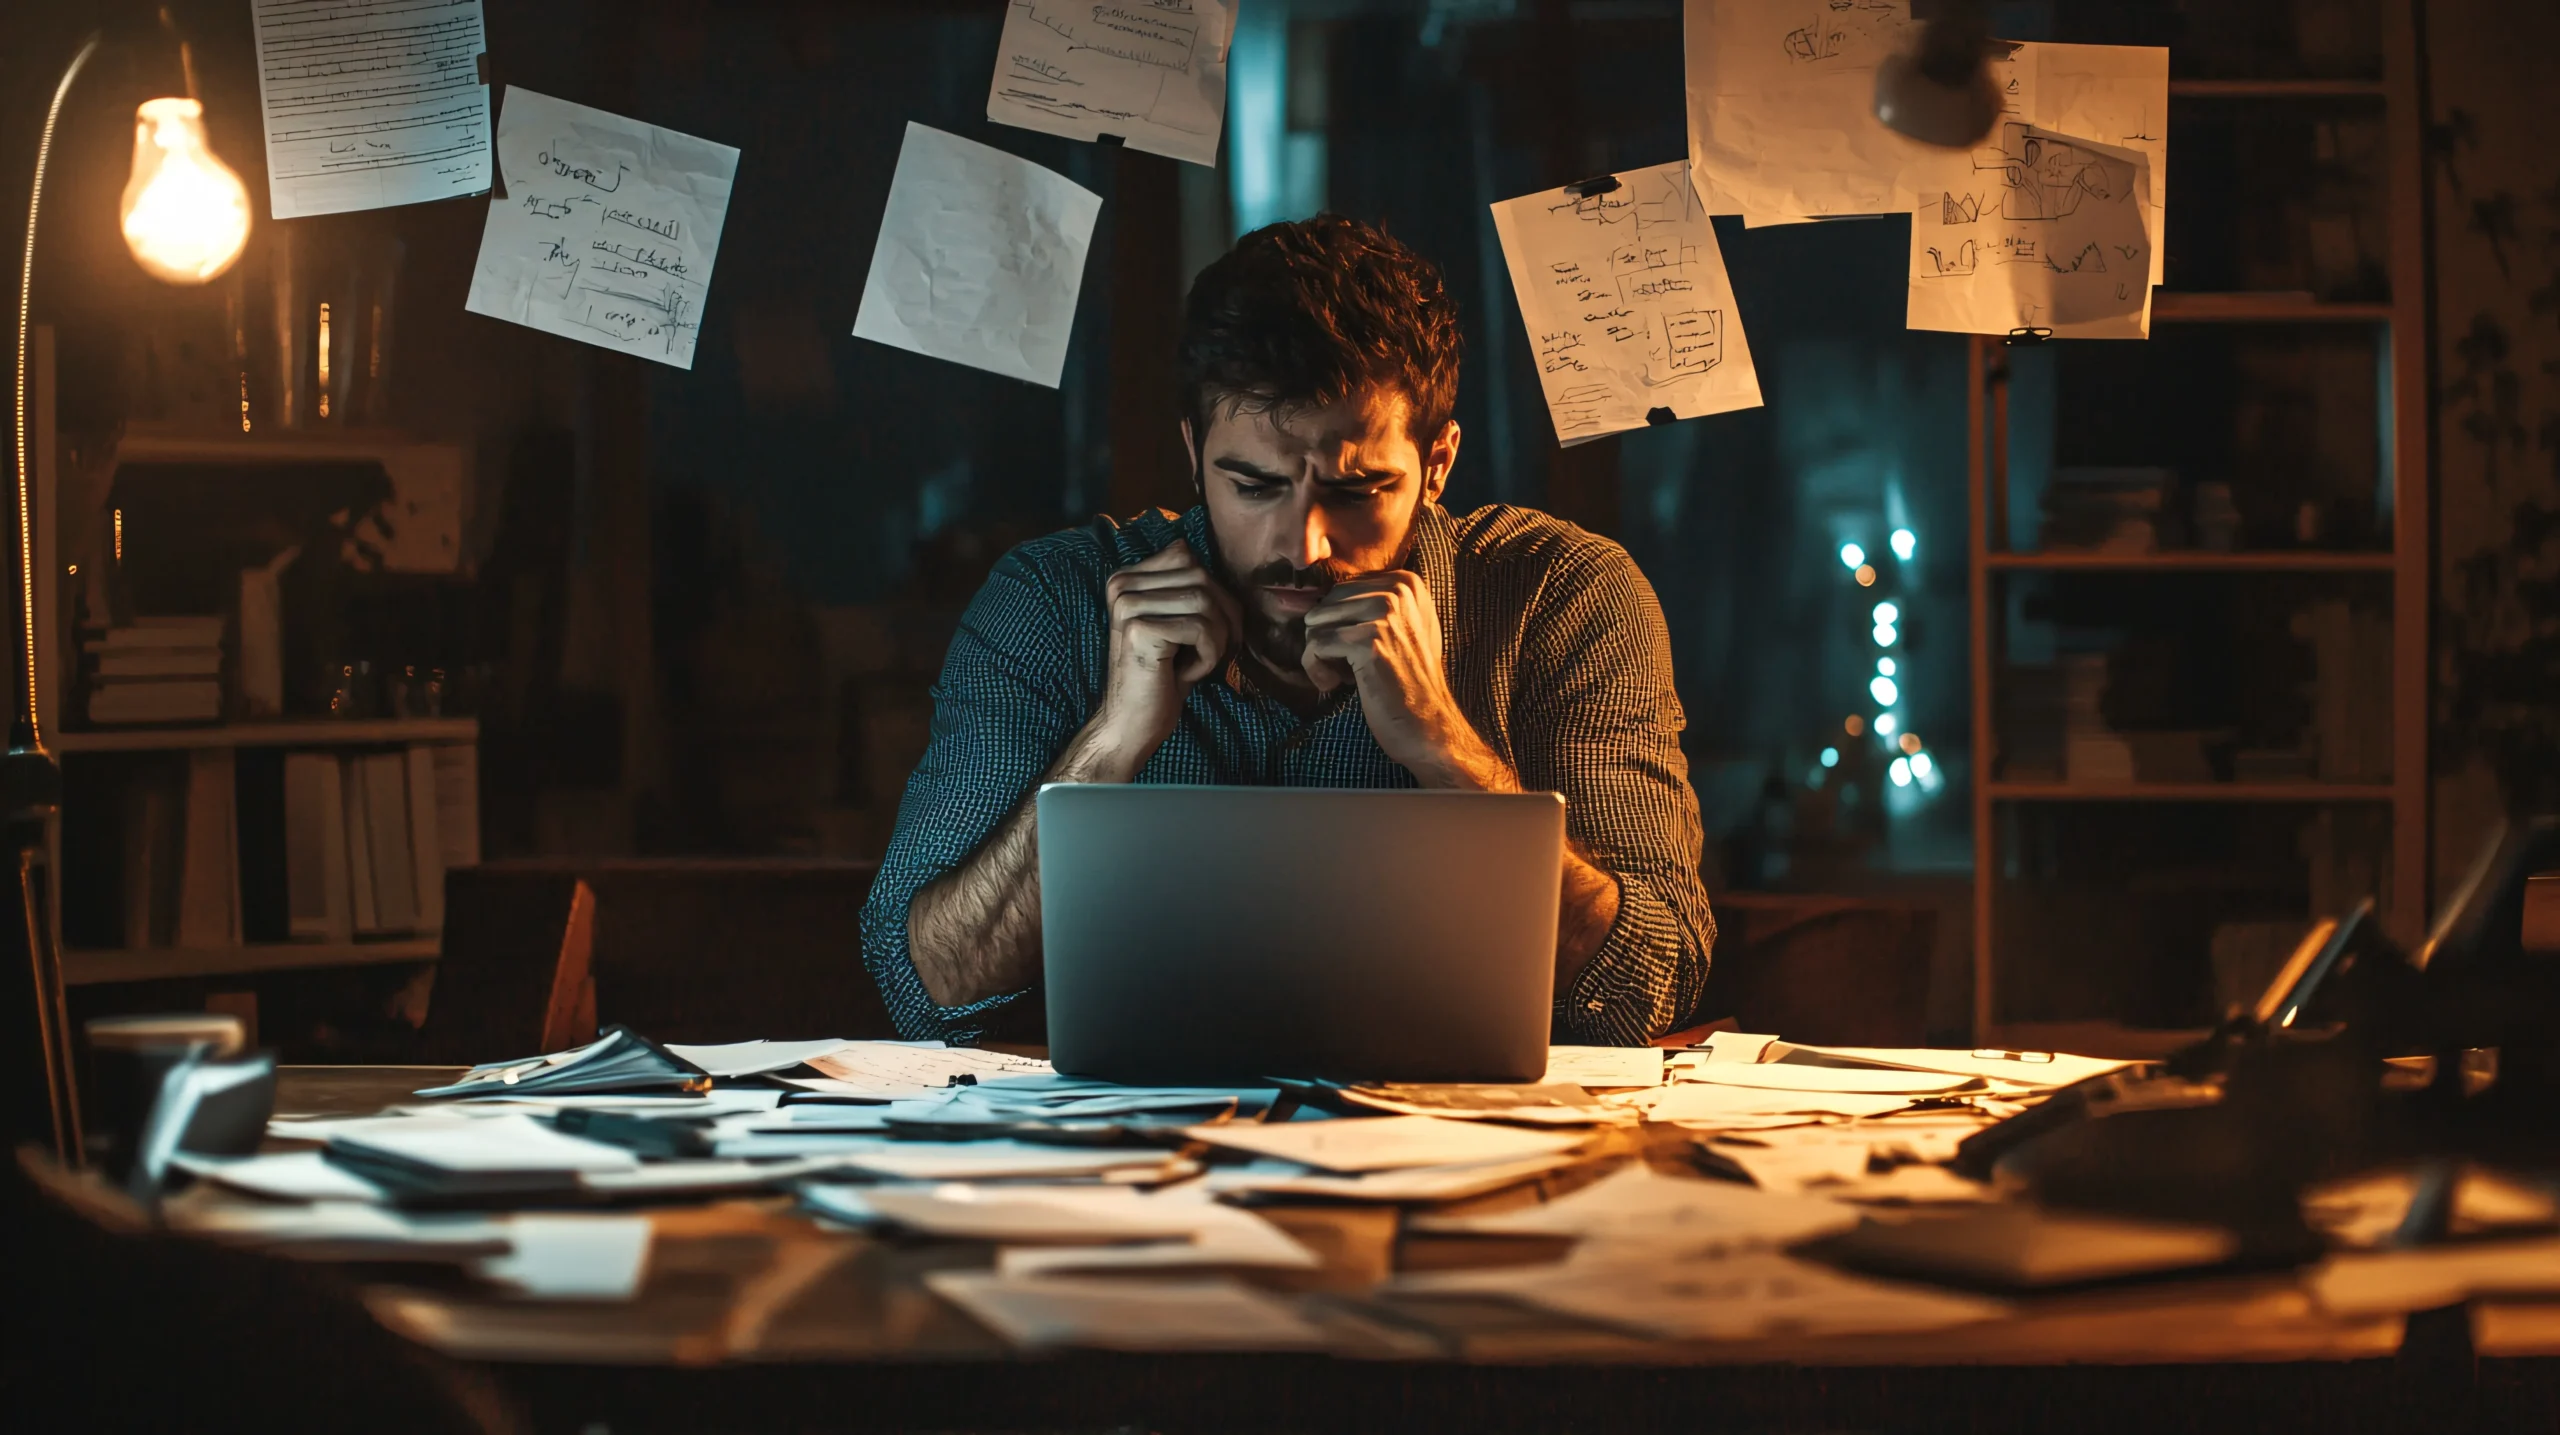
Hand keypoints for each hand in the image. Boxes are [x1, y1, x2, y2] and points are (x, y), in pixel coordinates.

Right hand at [1087, 539, 1238, 774]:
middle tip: (1213, 652)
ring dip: (1215, 639)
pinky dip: (1208, 656)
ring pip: (1205, 600)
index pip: (1187, 556)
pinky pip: (1201, 627)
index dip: (1213, 592)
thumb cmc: (1162, 678)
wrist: (1131, 725)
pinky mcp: (1139, 629)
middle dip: (1222, 616)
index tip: (1210, 632)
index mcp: (1126, 579)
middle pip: (1200, 576)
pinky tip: (1186, 674)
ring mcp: (1127, 606)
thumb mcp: (1179, 625)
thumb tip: (1234, 575)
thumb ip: (1193, 591)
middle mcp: (1122, 586)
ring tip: (1196, 664)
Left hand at [1302, 571, 1509, 788]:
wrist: (1429, 725)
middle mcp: (1398, 590)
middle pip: (1325, 603)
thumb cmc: (1409, 682)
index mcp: (1406, 582)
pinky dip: (1315, 669)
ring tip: (1342, 675)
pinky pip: (1315, 644)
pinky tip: (1335, 684)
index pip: (1340, 590)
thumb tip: (1321, 596)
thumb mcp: (1403, 629)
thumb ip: (1372, 604)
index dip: (1338, 623)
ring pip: (1315, 622)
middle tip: (1345, 666)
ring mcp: (1385, 614)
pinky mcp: (1369, 641)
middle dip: (1325, 637)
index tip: (1356, 651)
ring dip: (1319, 655)